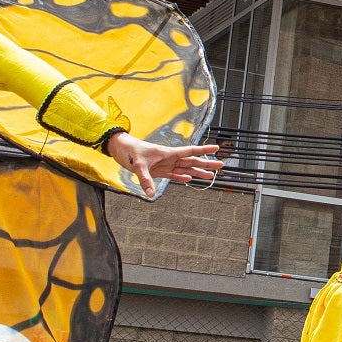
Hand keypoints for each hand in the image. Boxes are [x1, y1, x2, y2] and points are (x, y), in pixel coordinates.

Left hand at [105, 132, 221, 195]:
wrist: (121, 149)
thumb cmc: (130, 152)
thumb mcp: (138, 165)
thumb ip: (145, 179)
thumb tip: (150, 194)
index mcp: (168, 153)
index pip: (190, 151)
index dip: (203, 150)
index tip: (216, 147)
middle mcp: (169, 158)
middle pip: (192, 161)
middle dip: (206, 163)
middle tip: (220, 166)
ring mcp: (165, 165)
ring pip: (185, 168)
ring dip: (197, 172)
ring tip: (210, 176)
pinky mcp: (158, 171)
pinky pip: (173, 174)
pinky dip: (182, 177)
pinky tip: (189, 179)